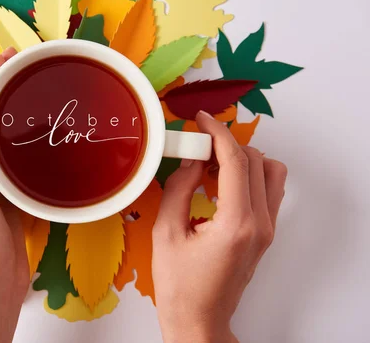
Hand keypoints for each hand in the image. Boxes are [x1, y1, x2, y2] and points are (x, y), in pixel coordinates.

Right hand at [152, 111, 287, 342]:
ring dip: (243, 160)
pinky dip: (248, 176)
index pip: (236, 161)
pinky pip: (268, 190)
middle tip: (198, 146)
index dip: (217, 133)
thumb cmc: (180, 285)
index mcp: (235, 224)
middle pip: (256, 161)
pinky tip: (221, 184)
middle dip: (227, 145)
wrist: (199, 319)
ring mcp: (267, 230)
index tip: (202, 120)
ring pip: (271, 172)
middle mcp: (260, 224)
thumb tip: (191, 158)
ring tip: (211, 166)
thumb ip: (180, 188)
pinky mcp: (265, 234)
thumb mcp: (167, 232)